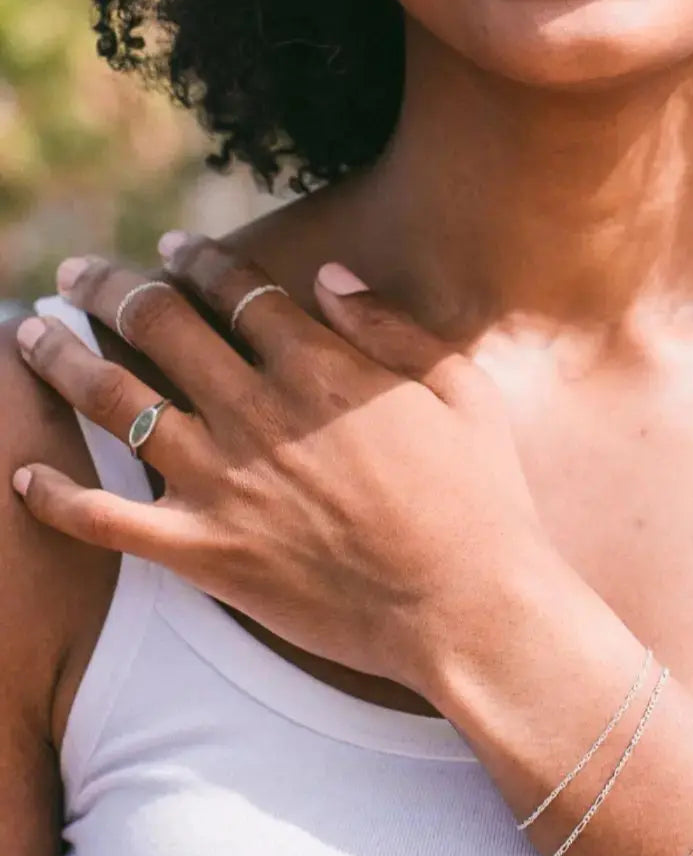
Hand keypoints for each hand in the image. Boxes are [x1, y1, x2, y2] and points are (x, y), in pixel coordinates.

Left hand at [12, 237, 550, 697]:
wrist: (468, 608)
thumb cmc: (483, 503)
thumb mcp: (463, 391)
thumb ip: (393, 326)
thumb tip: (331, 277)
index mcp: (319, 367)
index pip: (237, 291)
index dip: (197, 260)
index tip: (172, 247)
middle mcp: (258, 410)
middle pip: (159, 324)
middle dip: (109, 287)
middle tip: (77, 275)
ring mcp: (223, 481)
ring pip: (114, 400)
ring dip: (61, 357)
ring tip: (28, 332)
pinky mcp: (205, 551)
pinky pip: (106, 520)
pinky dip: (56, 498)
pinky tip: (23, 476)